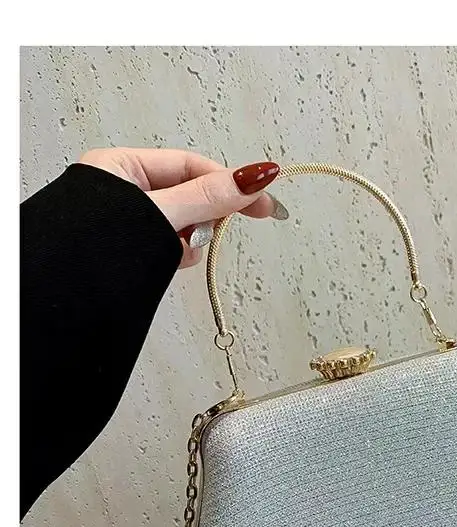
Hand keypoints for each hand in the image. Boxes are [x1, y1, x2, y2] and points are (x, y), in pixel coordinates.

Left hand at [78, 147, 283, 267]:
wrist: (66, 303)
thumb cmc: (92, 252)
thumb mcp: (161, 215)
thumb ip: (207, 197)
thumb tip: (253, 178)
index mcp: (121, 167)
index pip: (191, 166)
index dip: (228, 182)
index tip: (263, 200)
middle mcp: (124, 192)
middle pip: (190, 194)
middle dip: (203, 217)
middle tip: (214, 231)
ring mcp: (130, 223)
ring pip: (182, 224)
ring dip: (189, 240)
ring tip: (176, 252)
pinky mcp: (135, 250)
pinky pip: (170, 245)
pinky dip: (177, 254)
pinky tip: (169, 263)